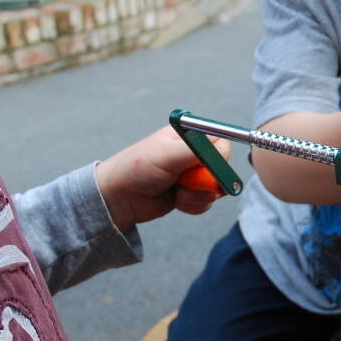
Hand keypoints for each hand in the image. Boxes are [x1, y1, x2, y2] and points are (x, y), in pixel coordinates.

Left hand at [94, 126, 229, 232]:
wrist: (118, 198)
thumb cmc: (137, 169)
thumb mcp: (168, 155)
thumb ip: (197, 150)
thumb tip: (222, 149)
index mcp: (188, 136)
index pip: (220, 142)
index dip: (219, 159)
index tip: (208, 170)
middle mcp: (192, 153)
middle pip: (222, 168)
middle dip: (208, 182)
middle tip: (187, 184)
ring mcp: (192, 174)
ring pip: (216, 188)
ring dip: (199, 196)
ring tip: (178, 194)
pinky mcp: (190, 193)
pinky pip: (207, 201)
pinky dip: (195, 205)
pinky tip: (177, 201)